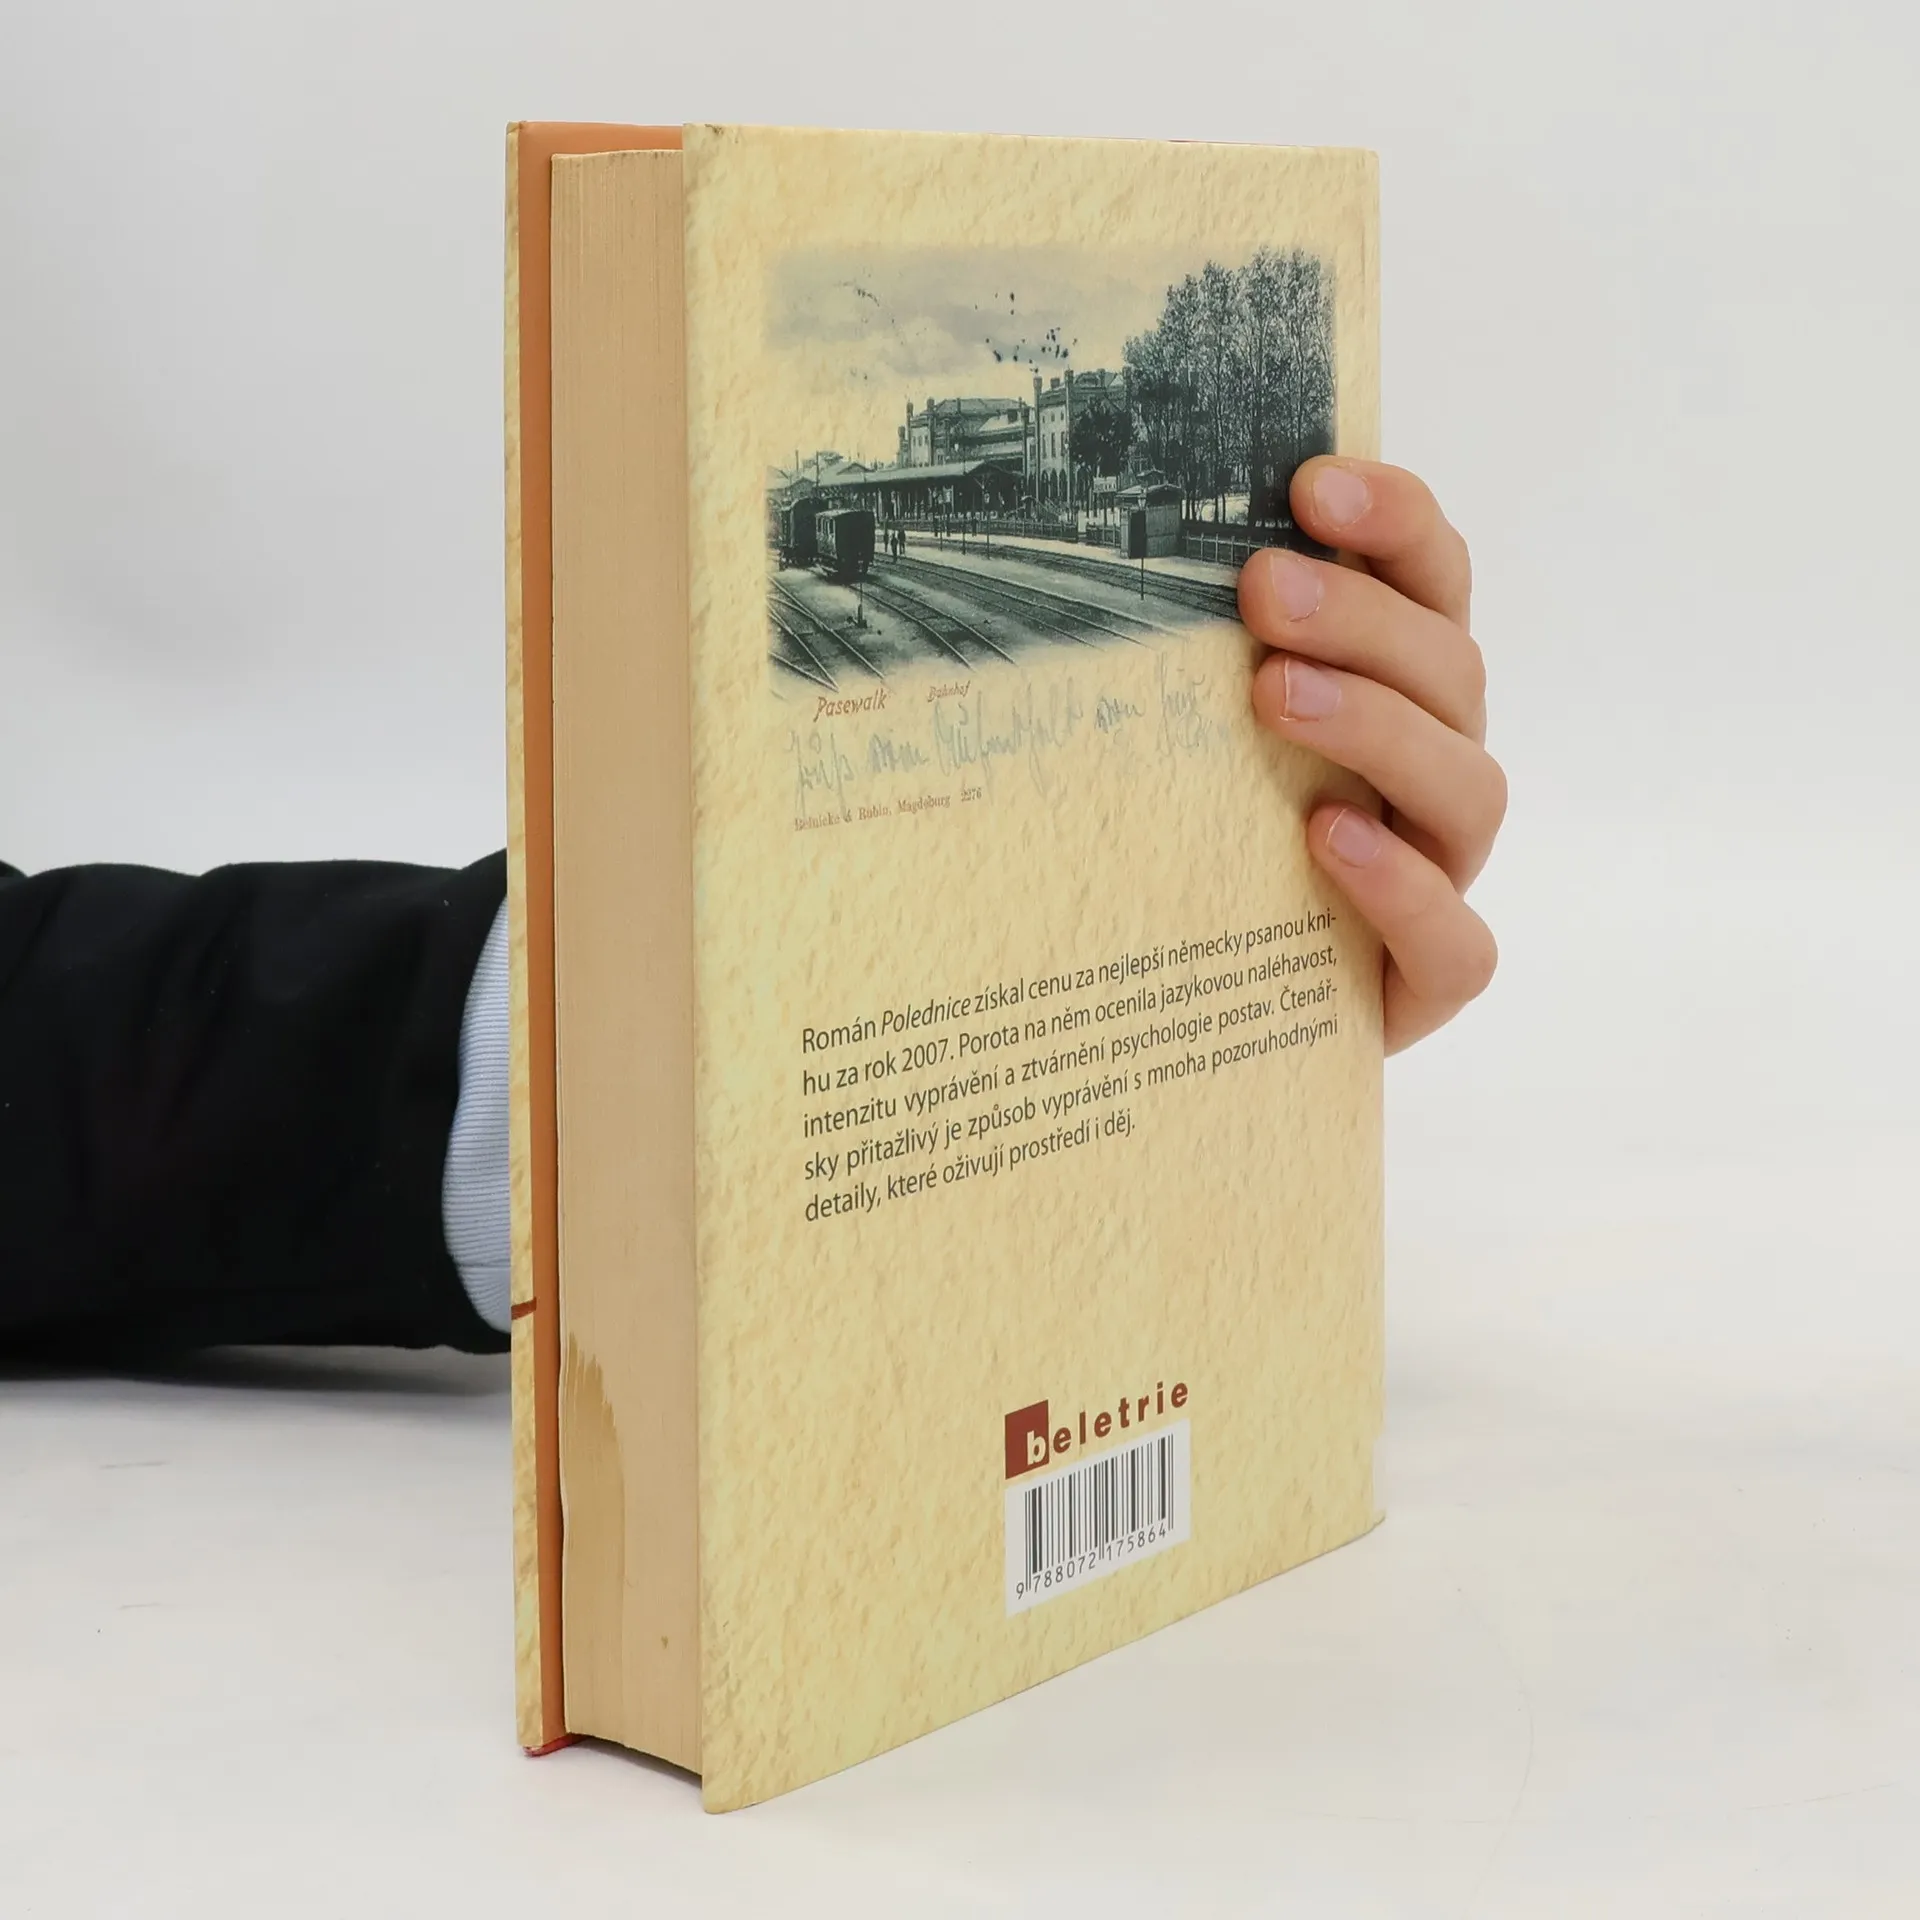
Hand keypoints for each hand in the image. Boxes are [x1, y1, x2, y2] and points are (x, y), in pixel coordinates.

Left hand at [1238, 459, 1502, 1053]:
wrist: (1215, 1013)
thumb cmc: (1203, 847)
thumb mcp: (1191, 741)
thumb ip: (1190, 661)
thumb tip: (1100, 556)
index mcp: (1398, 692)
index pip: (1430, 580)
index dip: (1394, 519)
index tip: (1309, 483)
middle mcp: (1433, 771)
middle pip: (1449, 669)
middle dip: (1361, 615)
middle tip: (1262, 590)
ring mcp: (1444, 874)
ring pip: (1466, 784)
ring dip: (1375, 723)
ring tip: (1273, 697)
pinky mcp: (1431, 979)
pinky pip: (1456, 938)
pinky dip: (1401, 884)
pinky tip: (1326, 837)